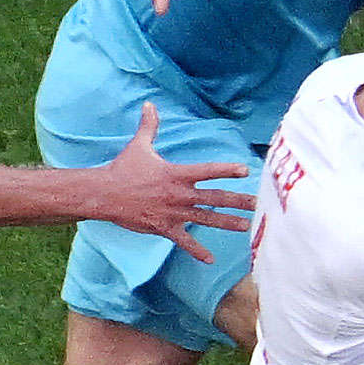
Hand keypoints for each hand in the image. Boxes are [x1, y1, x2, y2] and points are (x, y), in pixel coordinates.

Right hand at [102, 102, 254, 261]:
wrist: (105, 194)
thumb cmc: (123, 169)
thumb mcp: (139, 146)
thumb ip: (150, 126)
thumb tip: (150, 104)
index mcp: (177, 174)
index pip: (207, 171)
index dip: (227, 170)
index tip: (245, 171)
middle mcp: (179, 194)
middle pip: (215, 198)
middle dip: (238, 201)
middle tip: (259, 205)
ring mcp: (173, 213)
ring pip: (206, 219)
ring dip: (227, 223)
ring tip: (246, 227)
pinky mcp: (164, 228)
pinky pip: (184, 241)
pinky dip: (197, 251)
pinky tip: (211, 260)